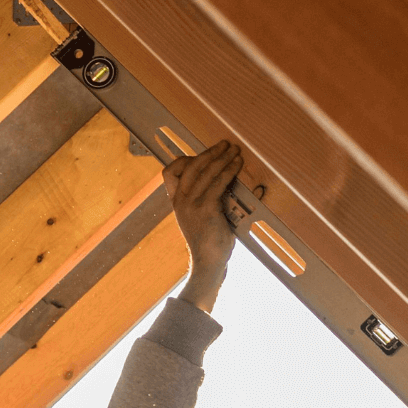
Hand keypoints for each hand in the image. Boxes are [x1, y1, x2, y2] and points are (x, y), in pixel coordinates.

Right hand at [163, 140, 244, 311]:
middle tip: (226, 144)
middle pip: (190, 166)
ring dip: (223, 158)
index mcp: (176, 202)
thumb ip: (204, 198)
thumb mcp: (199, 216)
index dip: (183, 160)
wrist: (208, 263)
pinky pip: (218, 183)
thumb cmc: (209, 240)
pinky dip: (229, 171)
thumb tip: (222, 179)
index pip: (169, 172)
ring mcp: (191, 204)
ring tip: (236, 151)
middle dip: (210, 152)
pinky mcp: (206, 209)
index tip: (199, 156)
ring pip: (206, 172)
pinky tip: (238, 165)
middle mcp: (180, 201)